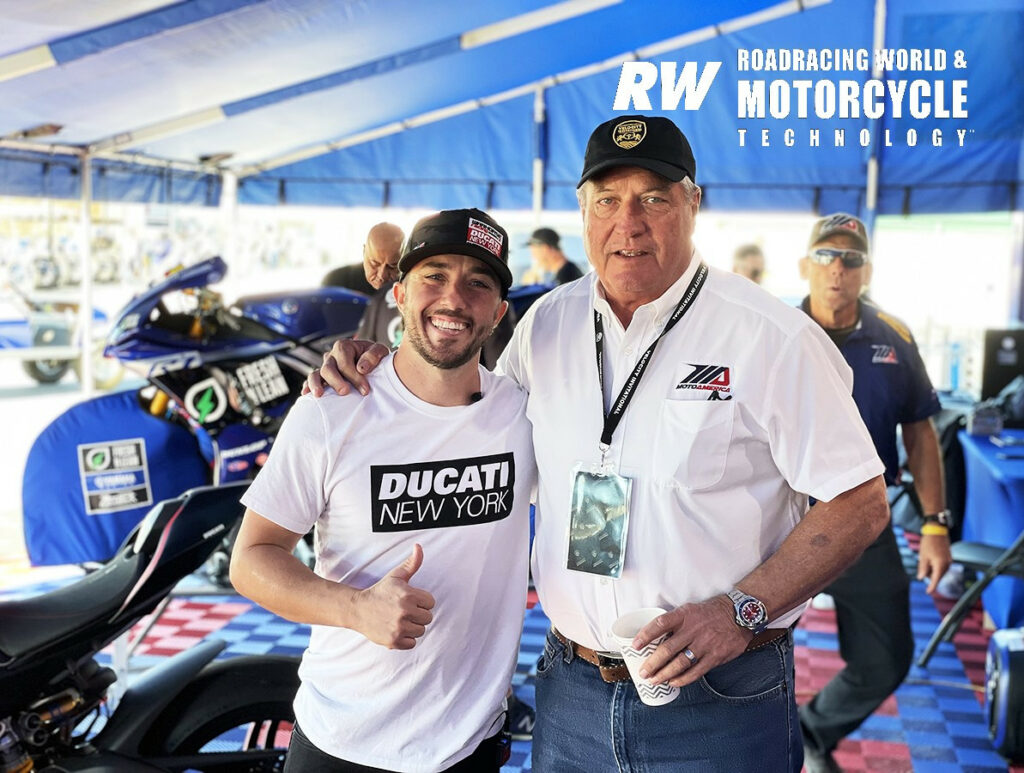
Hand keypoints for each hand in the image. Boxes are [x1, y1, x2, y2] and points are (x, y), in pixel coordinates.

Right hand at [304, 339, 389, 396]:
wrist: (372, 364)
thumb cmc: (374, 357)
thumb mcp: (379, 351)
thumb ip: (373, 355)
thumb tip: (361, 367)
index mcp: (344, 346)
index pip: (345, 362)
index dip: (354, 377)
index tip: (365, 390)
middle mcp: (332, 356)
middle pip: (328, 368)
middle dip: (336, 381)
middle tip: (345, 392)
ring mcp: (325, 367)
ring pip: (315, 374)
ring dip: (316, 384)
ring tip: (320, 395)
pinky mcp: (322, 378)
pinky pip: (311, 381)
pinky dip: (308, 387)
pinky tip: (307, 394)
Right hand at [354, 544, 435, 648]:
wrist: (358, 609)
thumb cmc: (380, 591)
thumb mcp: (396, 576)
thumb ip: (412, 563)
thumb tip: (419, 546)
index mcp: (408, 595)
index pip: (431, 602)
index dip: (422, 601)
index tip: (410, 600)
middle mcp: (404, 611)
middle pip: (428, 618)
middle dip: (418, 614)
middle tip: (404, 611)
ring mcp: (399, 627)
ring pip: (421, 631)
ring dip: (413, 627)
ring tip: (400, 620)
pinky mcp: (394, 641)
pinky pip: (412, 643)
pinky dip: (406, 639)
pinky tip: (396, 629)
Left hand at [633, 596, 750, 687]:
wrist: (739, 614)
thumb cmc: (710, 613)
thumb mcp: (690, 610)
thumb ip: (675, 623)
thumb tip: (655, 638)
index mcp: (684, 615)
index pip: (660, 624)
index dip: (646, 635)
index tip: (635, 645)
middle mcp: (693, 629)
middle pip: (667, 649)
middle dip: (652, 663)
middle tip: (643, 672)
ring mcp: (704, 644)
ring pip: (680, 663)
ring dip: (664, 674)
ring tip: (654, 680)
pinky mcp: (715, 656)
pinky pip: (695, 671)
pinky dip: (682, 679)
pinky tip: (673, 682)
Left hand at [917, 533, 951, 594]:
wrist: (937, 531)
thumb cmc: (929, 543)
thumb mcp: (923, 556)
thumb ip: (923, 568)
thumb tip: (921, 578)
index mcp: (940, 564)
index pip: (936, 579)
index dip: (932, 586)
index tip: (928, 592)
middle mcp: (947, 564)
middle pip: (939, 576)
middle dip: (931, 576)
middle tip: (922, 571)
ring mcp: (949, 561)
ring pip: (941, 571)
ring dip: (933, 571)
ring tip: (926, 561)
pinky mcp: (949, 557)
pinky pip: (942, 566)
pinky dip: (936, 566)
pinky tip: (930, 561)